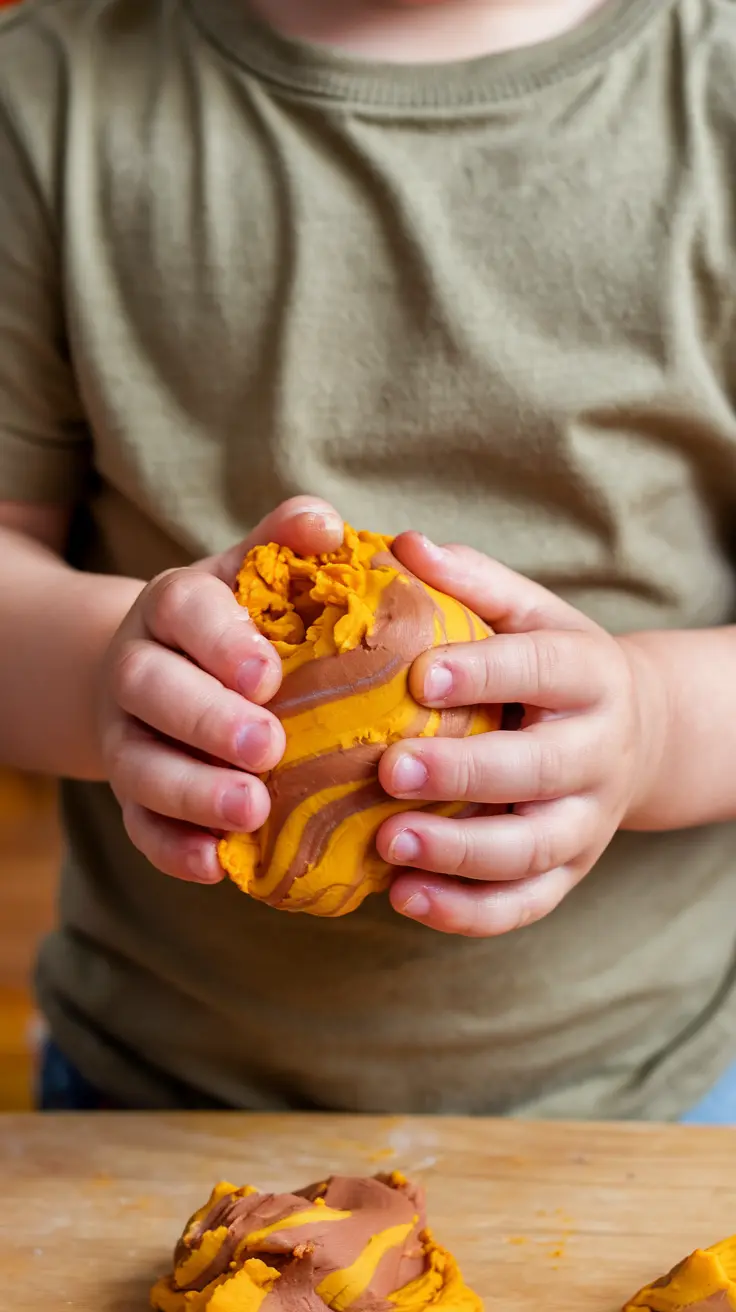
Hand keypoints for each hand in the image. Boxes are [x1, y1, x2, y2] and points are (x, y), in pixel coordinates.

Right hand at [97, 496, 342, 883]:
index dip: (221, 641)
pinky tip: (218, 864)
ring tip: (251, 811)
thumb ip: (286, 542)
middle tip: (268, 747)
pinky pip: (139, 827)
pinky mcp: (131, 795)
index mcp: (173, 605)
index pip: (185, 610)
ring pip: (141, 766)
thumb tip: (325, 525)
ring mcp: (127, 735)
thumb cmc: (239, 623)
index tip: (269, 673)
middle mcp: (137, 667)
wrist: (168, 673)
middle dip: (208, 720)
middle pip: (152, 689)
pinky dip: (174, 849)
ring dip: (193, 792)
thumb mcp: (255, 573)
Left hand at [376, 534, 665, 936]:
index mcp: (589, 677)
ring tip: (387, 843)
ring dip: (458, 853)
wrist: (635, 734)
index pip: (544, 670)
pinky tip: (404, 896)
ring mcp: (584, 823)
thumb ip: (472, 582)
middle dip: (464, 774)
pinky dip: (466, 912)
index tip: (420, 673)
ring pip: (529, 852)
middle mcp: (595, 754)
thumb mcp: (530, 613)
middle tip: (390, 768)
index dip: (486, 673)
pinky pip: (522, 906)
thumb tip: (403, 546)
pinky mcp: (566, 874)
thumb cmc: (555, 666)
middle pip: (538, 771)